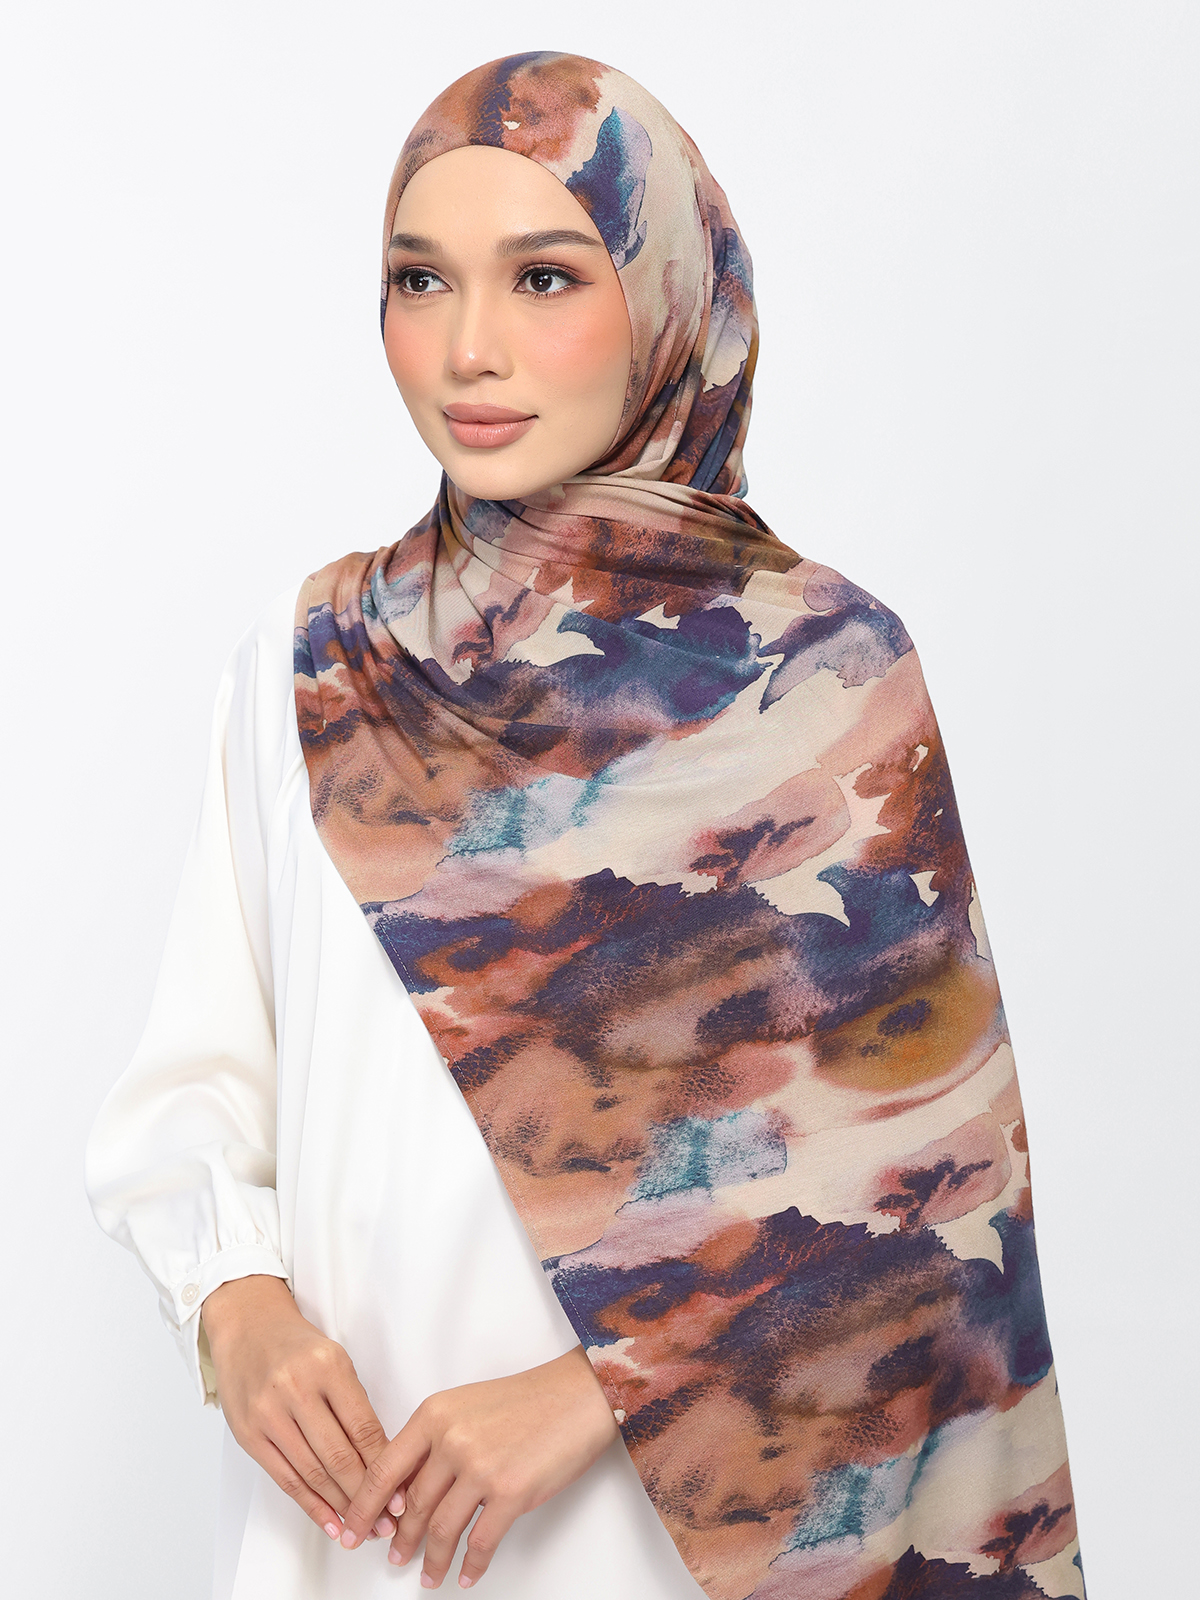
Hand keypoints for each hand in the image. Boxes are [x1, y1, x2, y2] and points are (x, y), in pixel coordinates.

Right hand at [201, 1274, 396, 1544]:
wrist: (248, 1328)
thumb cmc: (298, 1346)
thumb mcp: (335, 1359)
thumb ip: (354, 1404)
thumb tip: (383, 1459)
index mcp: (328, 1366)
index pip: (363, 1427)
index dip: (384, 1467)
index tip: (402, 1494)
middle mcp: (296, 1389)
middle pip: (338, 1456)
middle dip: (366, 1496)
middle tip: (387, 1522)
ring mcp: (269, 1414)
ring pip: (312, 1472)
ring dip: (341, 1507)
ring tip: (363, 1528)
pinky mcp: (248, 1435)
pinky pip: (285, 1479)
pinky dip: (310, 1505)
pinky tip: (330, 1522)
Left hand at [339, 1344, 620, 1587]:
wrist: (577, 1395)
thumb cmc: (526, 1399)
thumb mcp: (466, 1406)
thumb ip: (434, 1441)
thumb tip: (408, 1488)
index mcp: (434, 1414)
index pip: (383, 1469)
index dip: (363, 1507)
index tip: (353, 1529)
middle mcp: (451, 1440)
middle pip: (410, 1504)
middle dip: (399, 1538)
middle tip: (394, 1556)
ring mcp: (480, 1468)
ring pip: (440, 1529)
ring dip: (431, 1559)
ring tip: (427, 1575)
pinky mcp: (510, 1493)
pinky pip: (480, 1543)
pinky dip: (471, 1565)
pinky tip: (466, 1575)